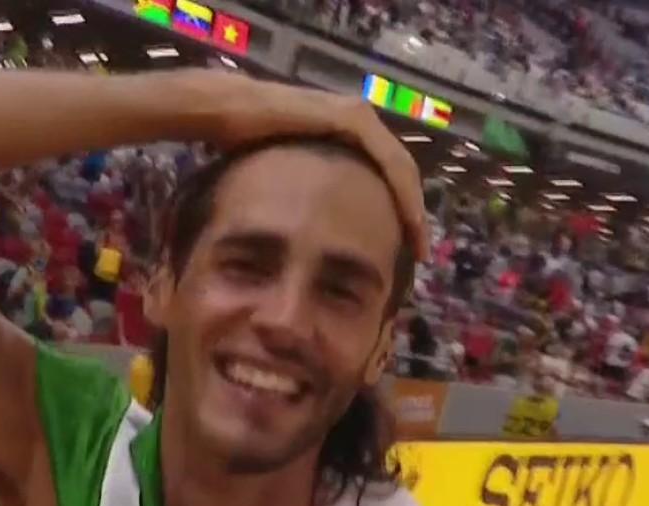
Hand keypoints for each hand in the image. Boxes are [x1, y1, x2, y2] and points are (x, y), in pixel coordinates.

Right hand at [204, 76, 427, 259]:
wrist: (228, 111)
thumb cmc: (244, 140)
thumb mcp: (287, 172)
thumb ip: (306, 188)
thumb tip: (309, 225)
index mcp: (347, 134)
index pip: (386, 175)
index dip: (399, 211)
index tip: (404, 247)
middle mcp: (359, 121)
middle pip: (401, 174)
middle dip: (414, 215)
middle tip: (421, 251)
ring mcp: (358, 117)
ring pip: (402, 169)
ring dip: (415, 208)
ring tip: (419, 243)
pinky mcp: (353, 120)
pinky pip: (389, 161)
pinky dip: (403, 192)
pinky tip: (408, 220)